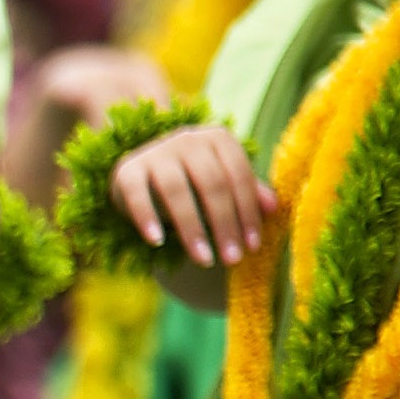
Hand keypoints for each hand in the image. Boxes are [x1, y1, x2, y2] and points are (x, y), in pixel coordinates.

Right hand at [108, 120, 273, 266]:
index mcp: (218, 138)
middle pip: (211, 184)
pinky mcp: (126, 170)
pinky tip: (157, 241)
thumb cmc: (195, 183)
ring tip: (204, 260)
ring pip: (177, 191)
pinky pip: (138, 196)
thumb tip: (273, 208)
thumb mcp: (224, 185)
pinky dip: (147, 219)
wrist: (146, 174)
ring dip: (192, 228)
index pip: (238, 175)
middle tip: (233, 259)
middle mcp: (187, 138)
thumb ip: (248, 193)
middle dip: (224, 224)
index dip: (247, 211)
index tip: (252, 246)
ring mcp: (155, 152)